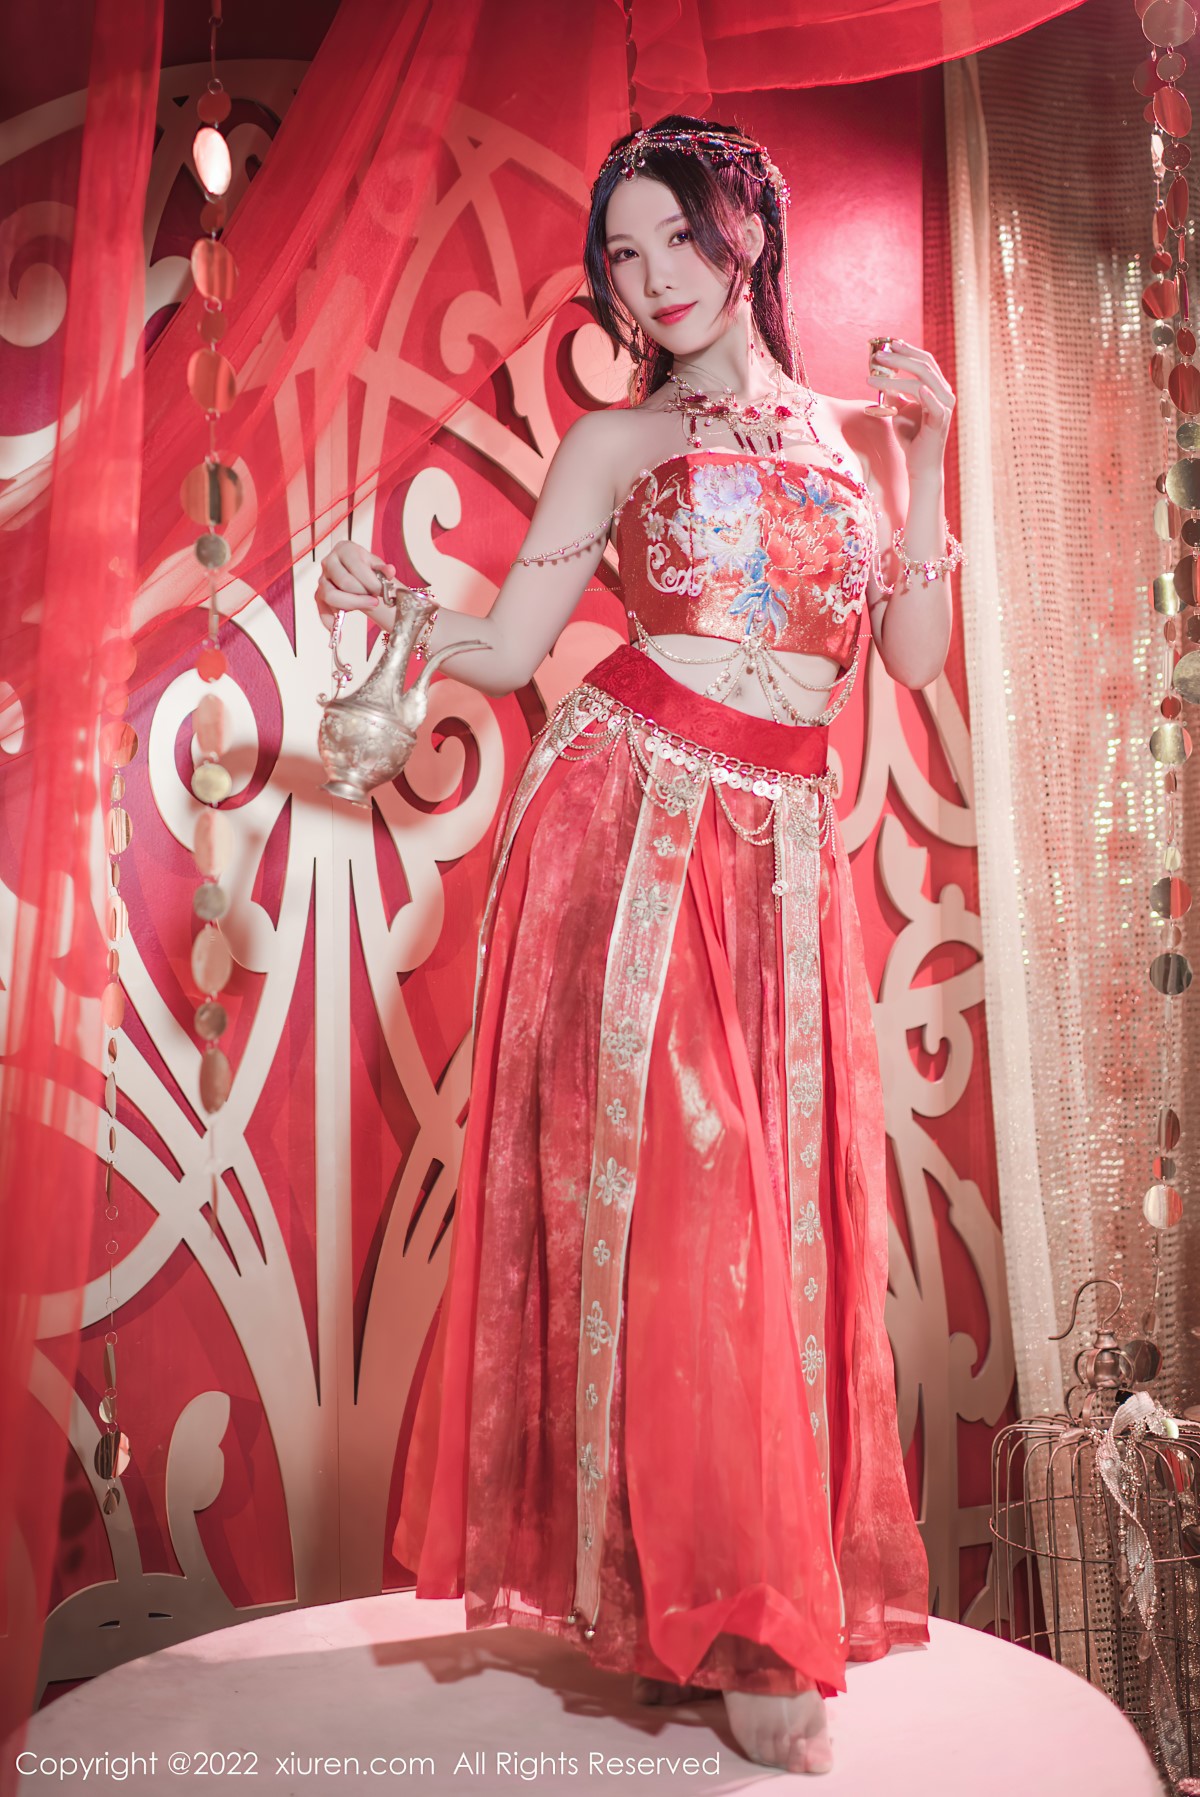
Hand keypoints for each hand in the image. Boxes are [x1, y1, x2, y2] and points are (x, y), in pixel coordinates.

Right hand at [315, 540, 396, 629]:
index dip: (371, 582)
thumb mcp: (377, 565)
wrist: (357, 571)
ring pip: (331, 596)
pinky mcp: (319, 595)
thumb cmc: (366, 567)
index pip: (356, 567)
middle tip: (375, 600)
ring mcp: (322, 579)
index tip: (381, 591)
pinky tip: (339, 634)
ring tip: (367, 605)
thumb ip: (383, 569)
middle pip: (344, 583)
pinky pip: (321, 610)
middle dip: (363, 595)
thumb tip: (390, 570)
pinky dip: (329, 622)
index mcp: (344, 550)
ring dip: (352, 605)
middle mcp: (329, 562)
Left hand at [867, 339, 954, 473]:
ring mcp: (944, 407)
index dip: (908, 351)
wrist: (919, 464)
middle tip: (878, 356)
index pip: (925, 362)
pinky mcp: (940, 423)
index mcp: (937, 387)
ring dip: (898, 375)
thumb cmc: (911, 437)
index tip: (890, 344)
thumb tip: (881, 378)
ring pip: (924, 381)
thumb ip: (893, 393)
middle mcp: (944, 393)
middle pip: (924, 366)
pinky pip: (935, 406)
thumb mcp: (899, 410)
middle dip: (900, 359)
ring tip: (875, 374)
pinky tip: (916, 388)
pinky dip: (926, 396)